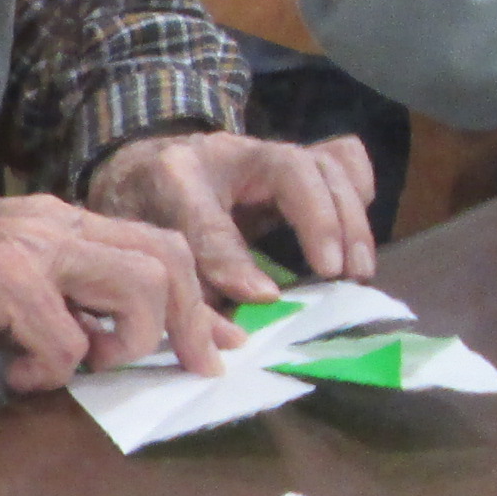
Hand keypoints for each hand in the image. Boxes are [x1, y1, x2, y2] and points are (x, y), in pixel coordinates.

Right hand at [0, 187, 238, 390]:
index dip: (200, 300)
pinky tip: (16, 376)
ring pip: (138, 287)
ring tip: (84, 366)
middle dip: (190, 323)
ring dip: (126, 342)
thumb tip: (101, 344)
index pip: (160, 245)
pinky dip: (53, 371)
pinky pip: (66, 338)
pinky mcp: (4, 278)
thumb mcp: (4, 282)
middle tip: (188, 369)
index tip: (220, 345)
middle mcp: (58, 223)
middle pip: (168, 260)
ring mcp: (33, 247)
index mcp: (63, 221)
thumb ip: (56, 302)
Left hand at [89, 130, 376, 300]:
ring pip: (321, 164)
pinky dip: (356, 191)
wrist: (139, 168)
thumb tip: (227, 343)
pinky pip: (338, 160)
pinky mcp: (290, 162)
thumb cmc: (141, 216)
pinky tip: (357, 235)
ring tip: (356, 270)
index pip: (207, 215)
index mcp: (173, 176)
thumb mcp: (147, 252)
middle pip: (291, 167)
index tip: (265, 298)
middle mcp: (224, 153)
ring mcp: (263, 152)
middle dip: (320, 220)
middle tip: (337, 274)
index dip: (234, 256)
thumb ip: (182, 292)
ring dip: (348, 216)